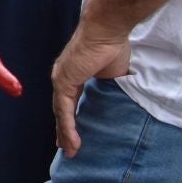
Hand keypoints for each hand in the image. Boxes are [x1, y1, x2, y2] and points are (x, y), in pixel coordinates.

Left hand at [50, 17, 131, 157]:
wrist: (107, 31)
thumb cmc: (112, 47)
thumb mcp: (112, 74)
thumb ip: (111, 87)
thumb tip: (120, 99)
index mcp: (74, 75)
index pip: (70, 103)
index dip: (71, 120)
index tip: (73, 135)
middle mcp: (64, 78)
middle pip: (62, 111)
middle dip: (64, 131)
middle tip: (67, 148)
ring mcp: (61, 79)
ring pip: (62, 114)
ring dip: (66, 134)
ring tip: (71, 151)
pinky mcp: (64, 81)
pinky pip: (65, 109)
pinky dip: (68, 126)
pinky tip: (71, 141)